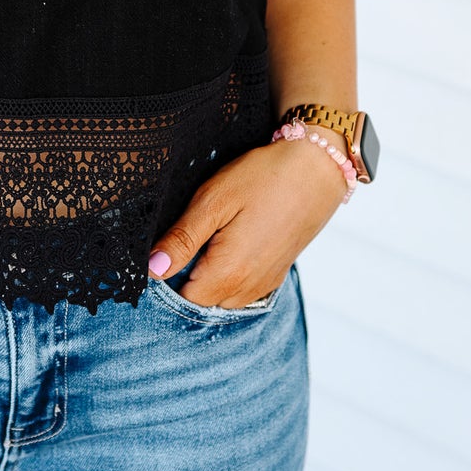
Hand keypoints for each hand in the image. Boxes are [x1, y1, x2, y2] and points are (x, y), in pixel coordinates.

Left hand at [147, 136, 348, 305]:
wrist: (317, 169)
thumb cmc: (263, 178)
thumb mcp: (214, 201)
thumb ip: (182, 239)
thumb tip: (152, 268)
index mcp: (229, 273)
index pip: (182, 298)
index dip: (168, 275)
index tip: (169, 245)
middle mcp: (249, 288)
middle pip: (202, 300)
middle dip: (187, 276)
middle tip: (190, 234)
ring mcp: (266, 283)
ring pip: (222, 297)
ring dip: (209, 276)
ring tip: (211, 235)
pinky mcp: (276, 273)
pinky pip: (243, 289)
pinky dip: (230, 274)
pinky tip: (231, 241)